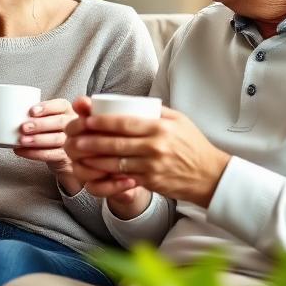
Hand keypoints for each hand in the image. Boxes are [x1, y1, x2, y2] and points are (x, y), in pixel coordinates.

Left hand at [13, 98, 79, 186]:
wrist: (61, 155)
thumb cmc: (49, 131)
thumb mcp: (45, 118)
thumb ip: (34, 114)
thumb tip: (7, 111)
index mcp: (67, 110)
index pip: (60, 105)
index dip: (47, 107)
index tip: (31, 111)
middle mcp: (73, 124)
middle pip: (60, 122)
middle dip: (40, 124)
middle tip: (23, 127)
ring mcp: (72, 141)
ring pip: (56, 139)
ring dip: (37, 140)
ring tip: (21, 140)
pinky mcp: (66, 157)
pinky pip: (51, 155)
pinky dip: (34, 153)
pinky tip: (21, 151)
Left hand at [65, 96, 230, 207]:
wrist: (210, 175)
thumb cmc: (193, 145)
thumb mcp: (179, 121)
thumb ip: (155, 111)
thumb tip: (130, 103)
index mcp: (160, 127)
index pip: (125, 123)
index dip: (103, 122)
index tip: (87, 119)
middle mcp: (155, 146)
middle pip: (116, 143)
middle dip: (92, 141)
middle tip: (75, 138)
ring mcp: (152, 166)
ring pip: (116, 162)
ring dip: (94, 159)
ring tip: (79, 154)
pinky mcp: (151, 182)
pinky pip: (124, 178)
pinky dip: (108, 174)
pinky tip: (96, 170)